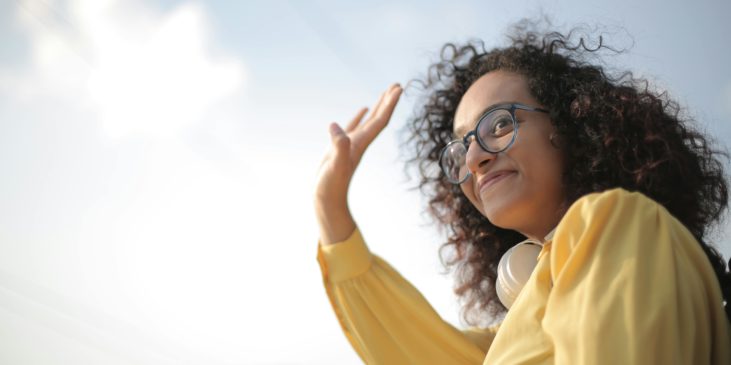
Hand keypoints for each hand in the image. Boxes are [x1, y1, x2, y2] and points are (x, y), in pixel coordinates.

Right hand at [315, 83, 402, 244]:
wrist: (326, 201)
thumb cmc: (330, 186)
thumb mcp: (334, 166)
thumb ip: (338, 146)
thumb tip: (335, 126)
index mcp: (360, 144)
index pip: (379, 121)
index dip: (389, 104)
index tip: (398, 88)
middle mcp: (360, 143)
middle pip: (379, 119)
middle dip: (388, 101)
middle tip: (397, 84)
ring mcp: (350, 144)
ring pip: (368, 121)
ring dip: (378, 106)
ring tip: (385, 92)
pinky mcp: (340, 147)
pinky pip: (353, 127)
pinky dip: (359, 117)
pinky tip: (363, 109)